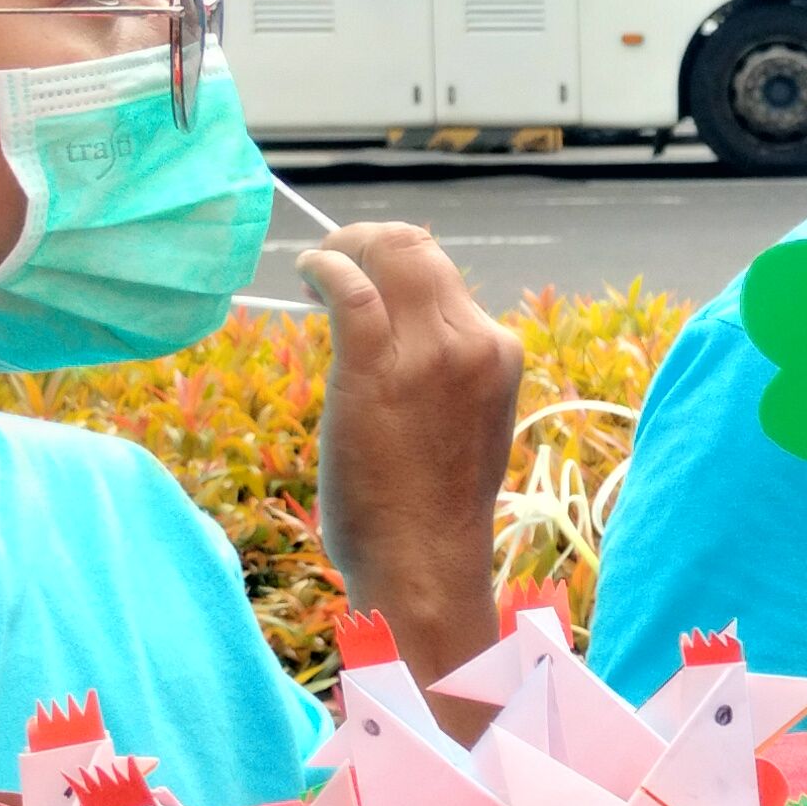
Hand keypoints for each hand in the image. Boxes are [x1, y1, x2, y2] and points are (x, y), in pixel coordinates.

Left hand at [301, 220, 527, 685]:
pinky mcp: (376, 368)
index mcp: (500, 353)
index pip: (445, 278)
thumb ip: (444, 374)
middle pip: (419, 251)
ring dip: (345, 249)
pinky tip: (307, 272)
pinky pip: (350, 288)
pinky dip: (325, 266)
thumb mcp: (461, 422)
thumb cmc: (433, 508)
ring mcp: (428, 353)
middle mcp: (473, 342)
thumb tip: (395, 340)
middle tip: (333, 260)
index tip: (363, 276)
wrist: (424, 563)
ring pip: (388, 257)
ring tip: (316, 268)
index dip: (397, 266)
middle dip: (369, 242)